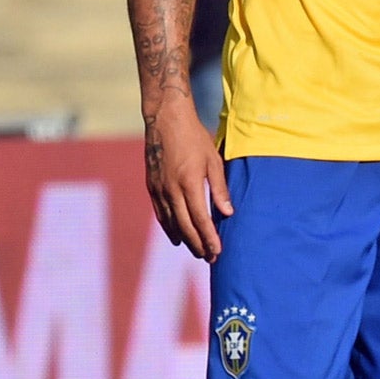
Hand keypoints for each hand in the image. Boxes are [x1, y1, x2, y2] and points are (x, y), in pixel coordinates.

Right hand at [143, 101, 230, 260]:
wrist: (165, 120)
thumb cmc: (195, 137)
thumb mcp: (213, 160)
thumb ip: (220, 188)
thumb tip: (227, 213)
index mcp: (189, 183)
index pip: (200, 219)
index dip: (209, 238)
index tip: (217, 252)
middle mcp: (171, 190)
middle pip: (185, 226)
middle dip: (197, 244)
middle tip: (209, 258)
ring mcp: (158, 189)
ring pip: (171, 223)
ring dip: (184, 239)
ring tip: (196, 251)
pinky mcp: (151, 186)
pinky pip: (161, 213)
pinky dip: (169, 227)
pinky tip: (177, 236)